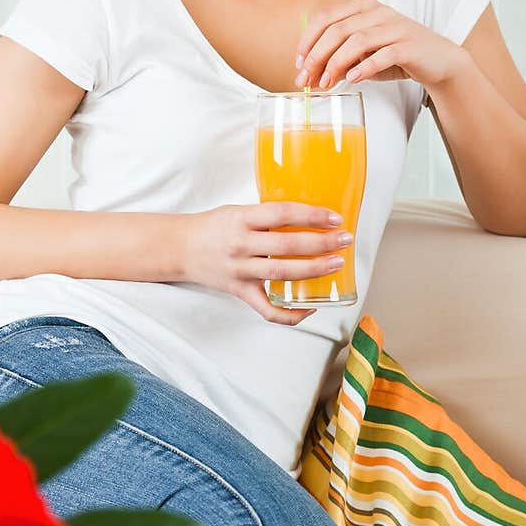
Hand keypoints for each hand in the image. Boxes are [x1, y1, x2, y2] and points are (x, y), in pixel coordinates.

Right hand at [179, 203, 352, 324]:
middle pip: (288, 245)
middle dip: (322, 243)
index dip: (312, 215)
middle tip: (345, 239)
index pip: (283, 214)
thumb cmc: (212, 227)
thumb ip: (267, 216)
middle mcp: (241, 245)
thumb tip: (308, 217)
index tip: (334, 218)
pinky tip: (310, 307)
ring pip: (283, 273)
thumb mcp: (237, 211)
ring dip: (314, 270)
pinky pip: (268, 309)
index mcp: (241, 219)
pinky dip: (291, 313)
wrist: (180, 248)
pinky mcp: (240, 292)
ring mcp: (240, 271)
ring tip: (336, 263)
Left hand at [294, 0, 463, 92]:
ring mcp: (394, 27)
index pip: (324, 17)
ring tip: (326, 84)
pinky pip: (382, 55)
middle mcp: (377, 12)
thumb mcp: (363, 54)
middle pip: (336, 30)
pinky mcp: (408, 45)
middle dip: (316, 57)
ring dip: (335, 64)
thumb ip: (338, 59)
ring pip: (356, 41)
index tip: (298, 64)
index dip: (307, 41)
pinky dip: (364, 68)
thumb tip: (310, 76)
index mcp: (362, 7)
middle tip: (306, 79)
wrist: (438, 61)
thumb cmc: (396, 56)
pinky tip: (352, 79)